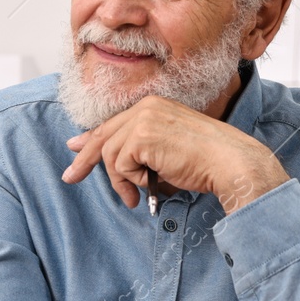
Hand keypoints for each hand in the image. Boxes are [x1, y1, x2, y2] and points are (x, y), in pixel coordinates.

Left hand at [62, 96, 288, 213]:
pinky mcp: (142, 135)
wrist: (229, 162)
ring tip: (137, 195)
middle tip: (70, 177)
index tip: (74, 147)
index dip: (91, 138)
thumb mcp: (165, 150)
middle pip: (103, 135)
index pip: (114, 123)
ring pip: (110, 155)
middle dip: (85, 159)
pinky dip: (132, 181)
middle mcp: (147, 106)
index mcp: (154, 105)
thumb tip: (108, 160)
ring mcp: (143, 118)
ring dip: (121, 181)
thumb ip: (139, 150)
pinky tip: (151, 185)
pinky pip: (120, 165)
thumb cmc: (204, 162)